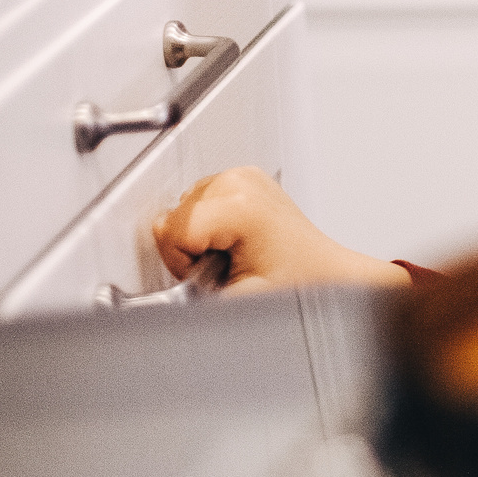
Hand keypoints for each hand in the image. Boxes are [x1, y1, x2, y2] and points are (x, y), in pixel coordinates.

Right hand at [151, 166, 407, 292]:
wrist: (325, 274)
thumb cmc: (297, 285)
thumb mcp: (235, 300)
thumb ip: (188, 294)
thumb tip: (152, 300)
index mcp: (239, 205)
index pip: (169, 230)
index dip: (183, 263)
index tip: (214, 272)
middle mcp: (239, 181)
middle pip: (172, 217)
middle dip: (190, 249)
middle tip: (228, 264)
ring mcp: (241, 176)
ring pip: (179, 209)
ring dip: (198, 236)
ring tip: (234, 252)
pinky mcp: (241, 178)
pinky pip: (195, 202)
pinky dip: (206, 225)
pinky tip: (235, 239)